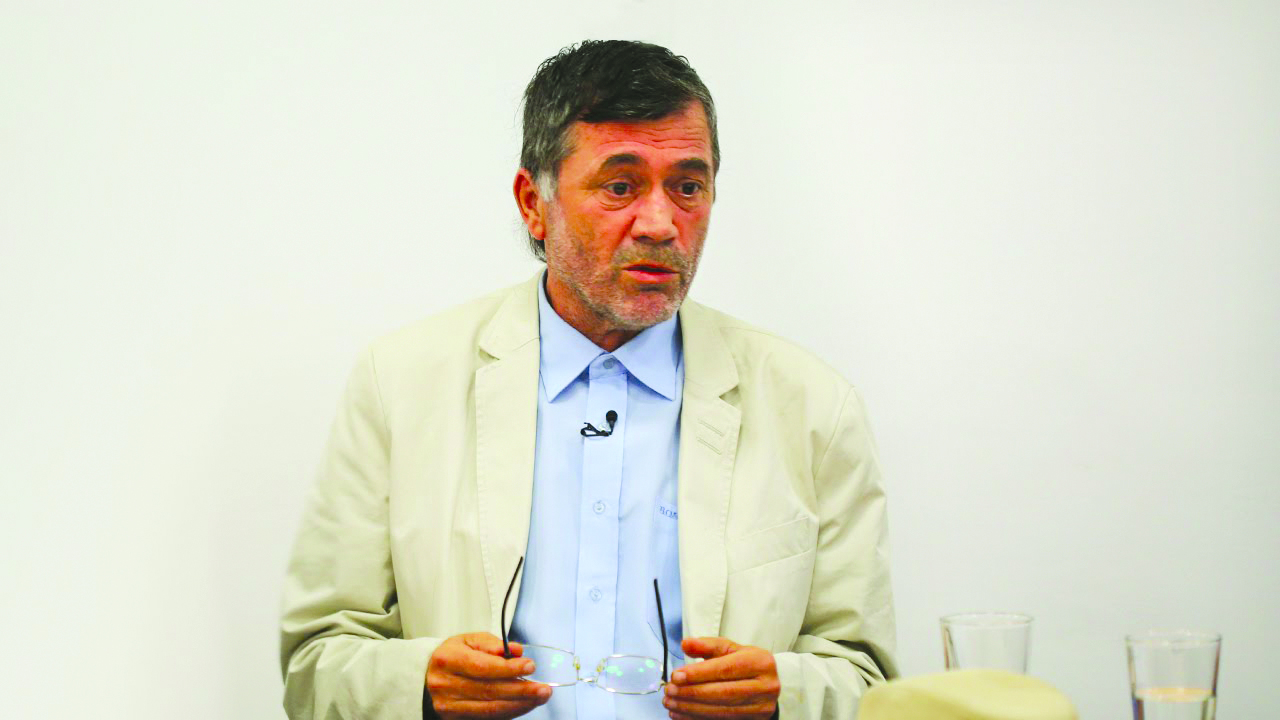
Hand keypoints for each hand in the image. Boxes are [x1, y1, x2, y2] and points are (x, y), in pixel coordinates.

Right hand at [426, 632, 550, 718]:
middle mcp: (446, 685)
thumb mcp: (468, 640)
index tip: (530, 665)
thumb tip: (517, 651)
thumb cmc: (452, 657)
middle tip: (544, 688)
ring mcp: (449, 706)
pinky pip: (488, 718)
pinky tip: (524, 705)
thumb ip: (493, 644)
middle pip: (489, 690)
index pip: (482, 666)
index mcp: (448, 660)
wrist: (426, 678)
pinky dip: (510, 712)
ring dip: (519, 704)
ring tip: (539, 697)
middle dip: (521, 690)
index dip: (508, 668)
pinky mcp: (456, 719)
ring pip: (490, 709)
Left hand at [662, 637, 779, 718]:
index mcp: (759, 662)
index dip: (698, 673)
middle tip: (669, 691)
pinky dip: (698, 719)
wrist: (772, 685)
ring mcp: (760, 707)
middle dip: (692, 693)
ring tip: (671, 703)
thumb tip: (685, 644)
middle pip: (723, 692)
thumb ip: (707, 646)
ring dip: (691, 709)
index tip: (676, 676)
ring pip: (721, 711)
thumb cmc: (747, 664)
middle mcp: (764, 686)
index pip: (725, 669)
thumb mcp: (731, 649)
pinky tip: (681, 715)